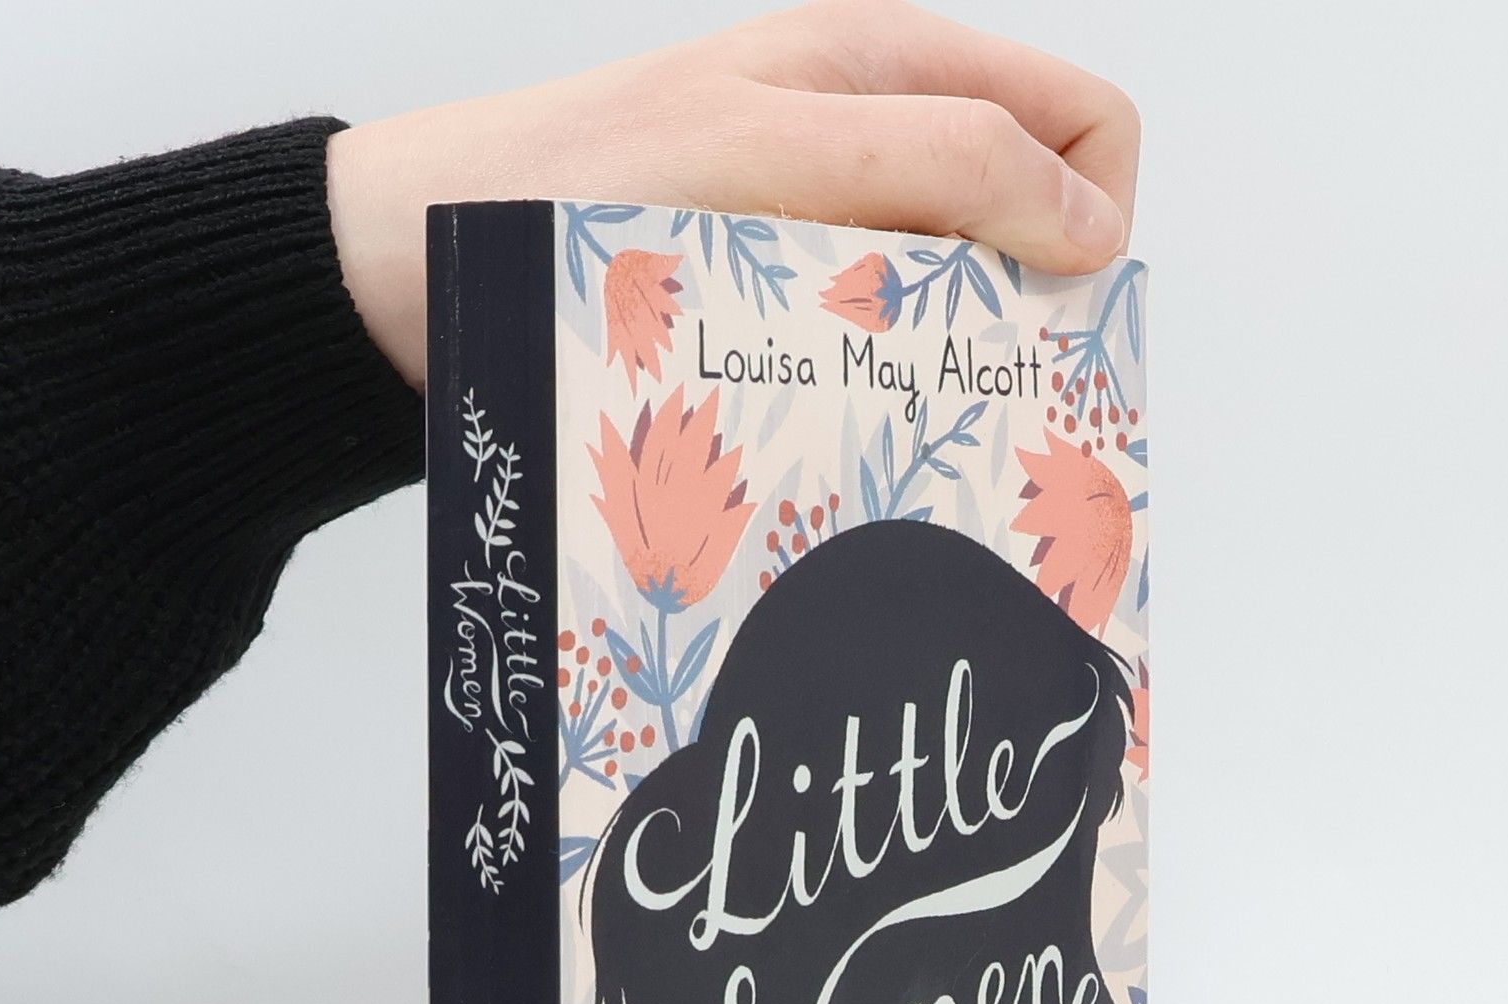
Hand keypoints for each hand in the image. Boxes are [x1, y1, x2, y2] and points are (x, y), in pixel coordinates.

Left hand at [326, 0, 1140, 386]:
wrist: (415, 263)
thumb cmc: (573, 182)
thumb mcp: (769, 142)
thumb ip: (939, 157)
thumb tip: (1091, 225)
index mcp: (891, 71)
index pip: (1082, 129)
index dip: (1092, 217)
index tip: (1041, 312)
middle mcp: (871, 153)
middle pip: (1028, 230)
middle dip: (1023, 308)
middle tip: (953, 384)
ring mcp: (822, 240)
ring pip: (954, 313)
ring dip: (944, 371)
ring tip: (875, 412)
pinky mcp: (773, 321)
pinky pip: (873, 365)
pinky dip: (873, 401)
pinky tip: (825, 428)